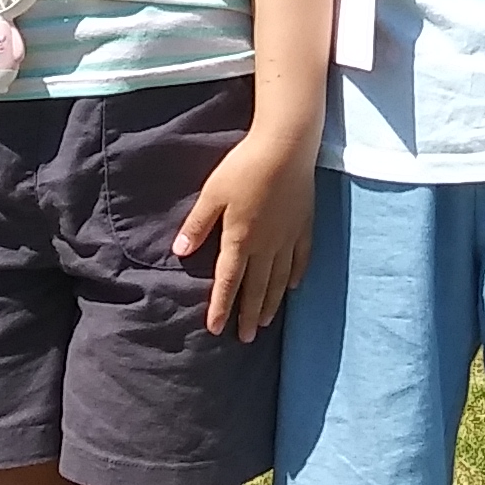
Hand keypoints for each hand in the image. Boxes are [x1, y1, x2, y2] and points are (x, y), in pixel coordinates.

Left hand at [176, 134, 314, 339]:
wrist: (287, 147)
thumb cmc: (245, 167)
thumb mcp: (213, 193)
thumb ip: (198, 225)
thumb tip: (179, 252)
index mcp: (240, 239)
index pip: (228, 281)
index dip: (221, 307)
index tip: (215, 329)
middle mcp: (266, 245)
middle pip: (256, 288)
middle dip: (248, 315)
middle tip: (245, 338)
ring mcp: (288, 237)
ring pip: (279, 279)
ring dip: (271, 302)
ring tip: (265, 322)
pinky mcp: (305, 225)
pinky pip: (301, 258)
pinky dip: (296, 276)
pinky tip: (293, 287)